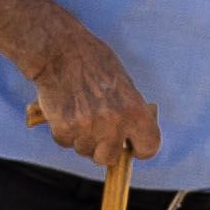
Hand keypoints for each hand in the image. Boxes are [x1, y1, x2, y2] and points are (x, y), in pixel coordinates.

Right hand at [16, 17, 162, 169]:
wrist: (60, 51)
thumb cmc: (94, 64)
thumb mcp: (124, 86)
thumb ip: (130, 113)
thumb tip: (132, 138)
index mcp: (136, 111)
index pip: (149, 148)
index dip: (139, 149)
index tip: (131, 146)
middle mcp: (115, 123)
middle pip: (109, 158)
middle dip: (102, 148)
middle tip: (97, 131)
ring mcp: (88, 128)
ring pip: (84, 151)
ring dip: (81, 138)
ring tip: (79, 112)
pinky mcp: (64, 129)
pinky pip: (65, 143)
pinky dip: (63, 132)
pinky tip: (64, 111)